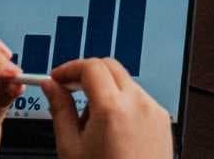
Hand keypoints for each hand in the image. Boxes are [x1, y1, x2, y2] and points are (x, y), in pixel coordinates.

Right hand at [45, 58, 172, 158]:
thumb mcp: (71, 147)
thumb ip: (60, 110)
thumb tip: (50, 87)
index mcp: (113, 107)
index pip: (91, 67)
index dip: (69, 68)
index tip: (57, 78)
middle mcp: (138, 103)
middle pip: (111, 67)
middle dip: (87, 74)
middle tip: (68, 90)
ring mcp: (154, 110)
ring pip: (126, 82)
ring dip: (105, 89)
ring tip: (89, 123)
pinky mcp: (162, 120)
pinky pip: (139, 99)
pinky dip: (122, 103)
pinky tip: (110, 130)